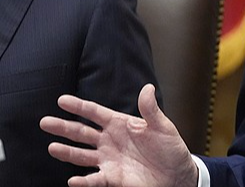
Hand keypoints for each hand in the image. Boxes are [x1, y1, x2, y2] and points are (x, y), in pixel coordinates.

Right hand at [39, 84, 197, 186]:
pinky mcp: (112, 177)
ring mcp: (108, 159)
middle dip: (64, 127)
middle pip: (82, 132)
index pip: (95, 113)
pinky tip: (73, 180)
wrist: (177, 173)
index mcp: (120, 124)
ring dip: (67, 152)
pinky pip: (94, 179)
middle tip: (45, 122)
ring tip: (53, 147)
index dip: (79, 106)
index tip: (62, 100)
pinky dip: (83, 181)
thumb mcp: (163, 126)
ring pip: (81, 155)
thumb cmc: (170, 148)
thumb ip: (150, 110)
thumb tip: (147, 88)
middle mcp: (110, 141)